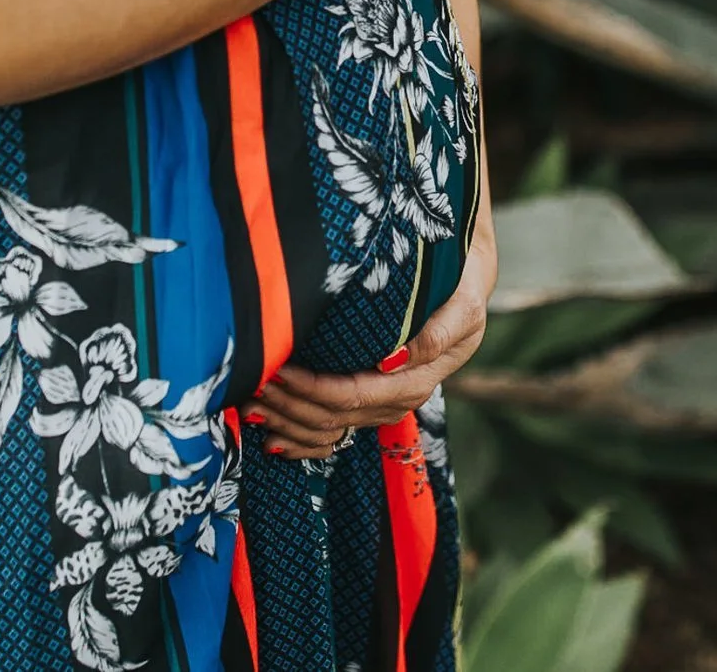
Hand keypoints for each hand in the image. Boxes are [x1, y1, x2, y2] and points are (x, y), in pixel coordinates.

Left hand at [241, 217, 497, 460]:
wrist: (466, 279)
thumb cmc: (462, 283)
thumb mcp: (463, 303)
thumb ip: (436, 334)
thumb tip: (391, 362)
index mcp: (418, 379)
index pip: (355, 394)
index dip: (313, 389)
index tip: (278, 368)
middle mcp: (399, 399)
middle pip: (336, 416)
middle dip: (291, 404)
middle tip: (251, 383)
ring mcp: (384, 405)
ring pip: (330, 427)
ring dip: (289, 419)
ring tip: (250, 402)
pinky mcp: (372, 400)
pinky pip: (335, 430)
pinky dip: (301, 437)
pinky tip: (270, 436)